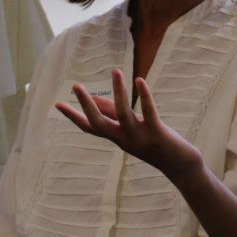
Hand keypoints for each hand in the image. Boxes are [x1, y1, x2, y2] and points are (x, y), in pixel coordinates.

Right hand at [56, 69, 203, 184]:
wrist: (180, 166)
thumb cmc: (155, 143)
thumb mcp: (132, 129)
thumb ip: (115, 115)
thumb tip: (96, 99)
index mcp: (117, 138)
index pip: (90, 127)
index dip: (73, 116)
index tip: (57, 103)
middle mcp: (124, 140)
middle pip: (99, 123)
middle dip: (86, 105)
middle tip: (75, 85)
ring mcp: (140, 138)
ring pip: (123, 114)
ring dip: (119, 92)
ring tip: (115, 71)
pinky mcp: (157, 134)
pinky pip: (148, 113)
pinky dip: (144, 96)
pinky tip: (140, 81)